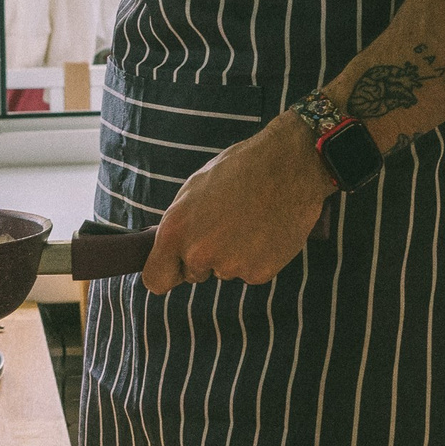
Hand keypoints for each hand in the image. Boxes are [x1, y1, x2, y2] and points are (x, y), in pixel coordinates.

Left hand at [141, 113, 337, 291]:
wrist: (288, 165)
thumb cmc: (239, 169)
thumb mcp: (193, 190)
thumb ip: (179, 226)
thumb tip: (172, 250)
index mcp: (175, 232)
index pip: (156, 280)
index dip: (167, 272)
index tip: (177, 266)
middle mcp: (198, 254)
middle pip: (194, 274)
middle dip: (205, 257)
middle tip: (226, 225)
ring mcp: (230, 266)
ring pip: (224, 271)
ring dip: (234, 255)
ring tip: (249, 221)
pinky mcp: (259, 273)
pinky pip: (250, 272)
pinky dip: (258, 257)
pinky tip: (266, 230)